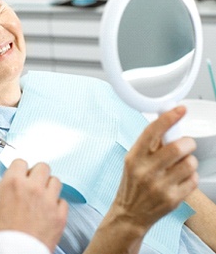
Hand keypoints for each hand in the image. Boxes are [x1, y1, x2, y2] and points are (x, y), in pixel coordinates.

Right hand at [0, 159, 67, 252]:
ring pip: (55, 181)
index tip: (18, 177)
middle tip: (31, 185)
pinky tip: (48, 212)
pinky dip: (57, 205)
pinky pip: (63, 202)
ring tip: (41, 197)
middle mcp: (33, 187)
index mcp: (13, 182)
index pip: (21, 162)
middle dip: (37, 174)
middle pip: (43, 167)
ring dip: (48, 187)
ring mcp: (48, 201)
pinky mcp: (59, 216)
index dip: (19, 169)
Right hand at [111, 106, 197, 233]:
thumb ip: (149, 144)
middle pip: (178, 147)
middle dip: (187, 142)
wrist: (130, 213)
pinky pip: (193, 179)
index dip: (168, 118)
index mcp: (134, 156)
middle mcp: (146, 170)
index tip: (180, 109)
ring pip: (189, 163)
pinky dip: (191, 176)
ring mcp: (160, 186)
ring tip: (182, 164)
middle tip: (186, 144)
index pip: (152, 131)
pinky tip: (180, 179)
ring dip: (190, 160)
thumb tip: (166, 122)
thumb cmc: (132, 183)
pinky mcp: (173, 199)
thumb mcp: (132, 160)